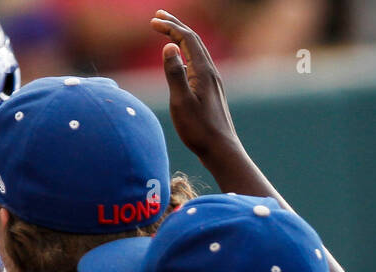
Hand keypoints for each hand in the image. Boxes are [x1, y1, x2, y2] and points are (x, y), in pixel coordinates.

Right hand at [151, 9, 239, 162]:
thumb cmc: (199, 130)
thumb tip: (169, 46)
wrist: (222, 151)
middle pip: (194, 41)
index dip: (170, 27)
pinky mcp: (212, 92)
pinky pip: (199, 64)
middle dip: (176, 26)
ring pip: (197, 52)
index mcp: (203, 72)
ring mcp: (213, 83)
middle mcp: (211, 73)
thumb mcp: (181, 102)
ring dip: (182, 38)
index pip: (187, 39)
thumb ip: (174, 73)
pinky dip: (187, 53)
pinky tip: (180, 60)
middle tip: (159, 15)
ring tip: (168, 31)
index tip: (153, 21)